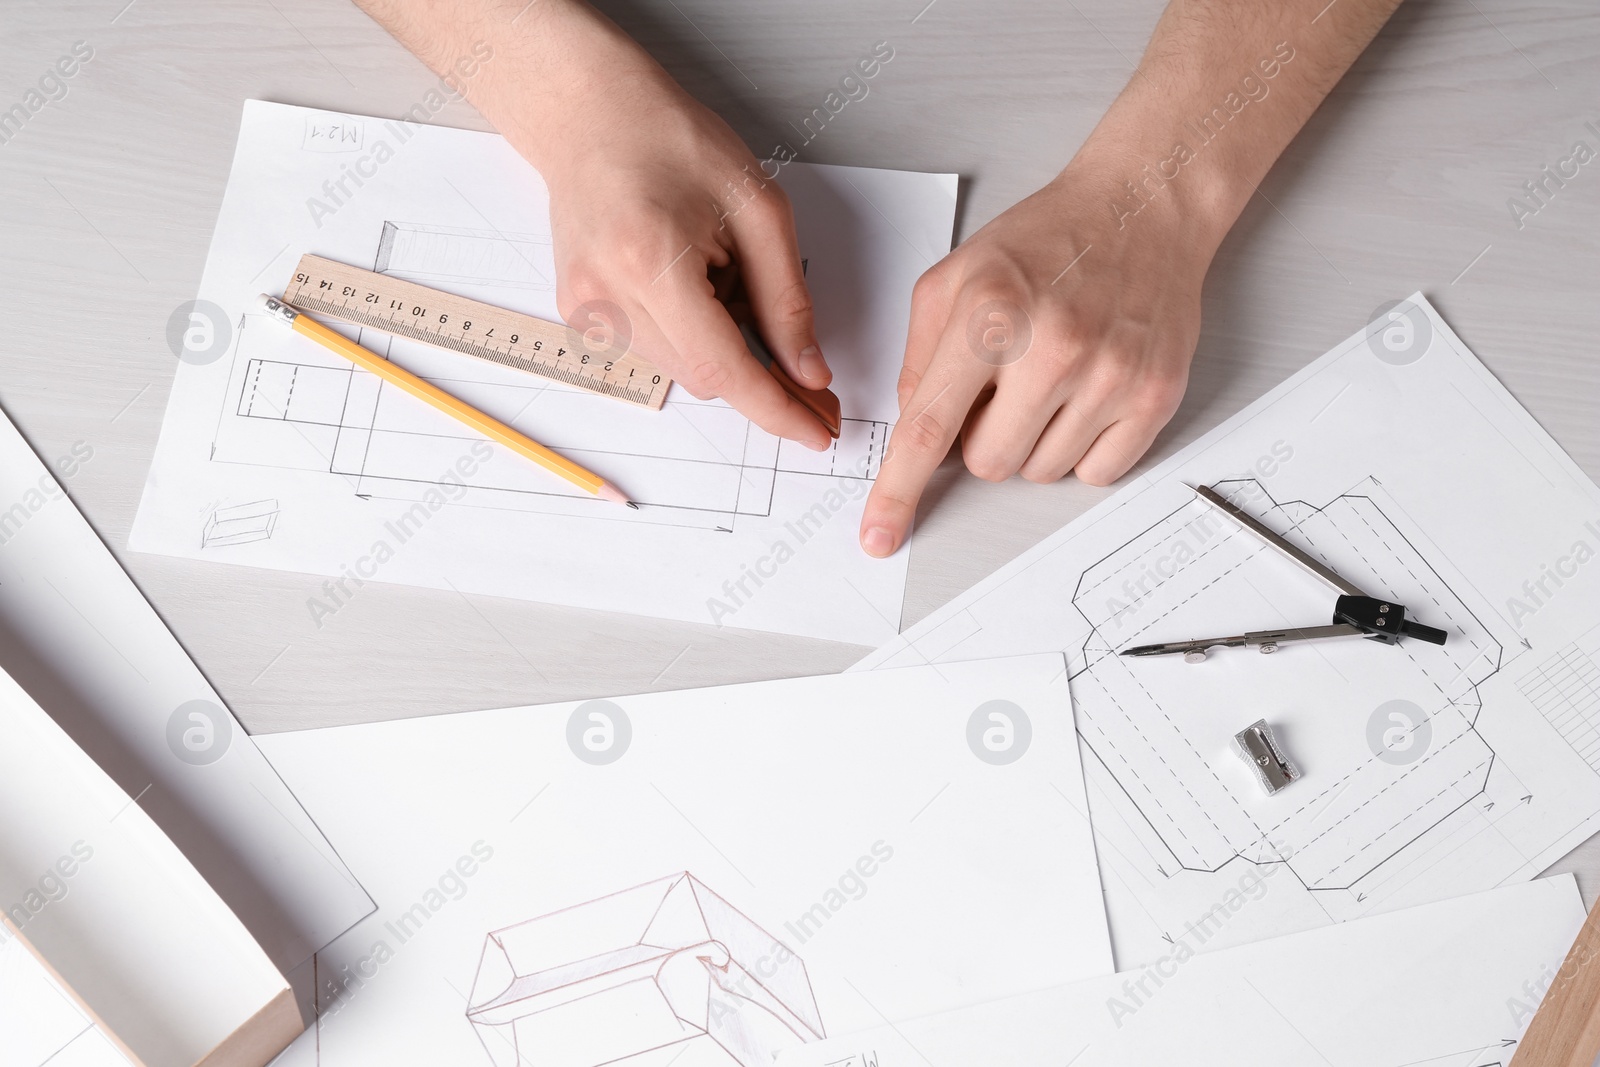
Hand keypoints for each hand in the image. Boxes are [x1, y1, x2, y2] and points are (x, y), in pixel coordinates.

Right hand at [518, 8, 835, 449]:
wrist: (590, 114)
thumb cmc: (670, 141)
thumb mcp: (758, 210)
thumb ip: (786, 301)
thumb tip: (808, 372)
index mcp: (651, 264)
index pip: (724, 370)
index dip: (777, 410)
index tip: (819, 434)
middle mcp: (608, 298)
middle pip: (706, 378)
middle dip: (763, 380)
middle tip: (810, 370)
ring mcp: (588, 312)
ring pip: (684, 369)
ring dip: (724, 346)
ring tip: (726, 274)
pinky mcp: (583, 315)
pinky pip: (659, 350)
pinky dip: (693, 332)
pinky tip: (694, 279)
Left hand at [858, 164, 1209, 556]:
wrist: (1142, 210)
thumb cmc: (1046, 243)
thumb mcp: (955, 279)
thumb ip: (920, 356)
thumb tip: (915, 428)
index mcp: (989, 315)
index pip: (930, 426)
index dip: (899, 489)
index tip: (880, 535)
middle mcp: (1052, 348)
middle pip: (988, 463)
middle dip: (983, 437)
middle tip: (1005, 386)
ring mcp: (1109, 375)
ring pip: (1040, 472)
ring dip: (1034, 440)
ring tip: (1052, 378)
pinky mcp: (1154, 396)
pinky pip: (1096, 473)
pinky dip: (1081, 449)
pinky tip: (1086, 396)